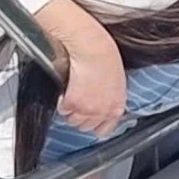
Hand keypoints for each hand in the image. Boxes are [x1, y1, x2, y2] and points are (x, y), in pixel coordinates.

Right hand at [39, 0, 126, 136]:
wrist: (92, 48)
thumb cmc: (105, 58)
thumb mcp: (116, 83)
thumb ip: (110, 98)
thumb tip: (102, 104)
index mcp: (117, 107)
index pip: (104, 130)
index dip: (95, 124)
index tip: (90, 118)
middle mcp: (103, 112)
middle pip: (85, 127)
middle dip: (81, 115)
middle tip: (79, 99)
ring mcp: (87, 110)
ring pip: (72, 120)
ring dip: (70, 109)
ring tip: (73, 92)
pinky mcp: (72, 104)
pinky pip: (62, 110)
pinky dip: (61, 102)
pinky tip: (66, 89)